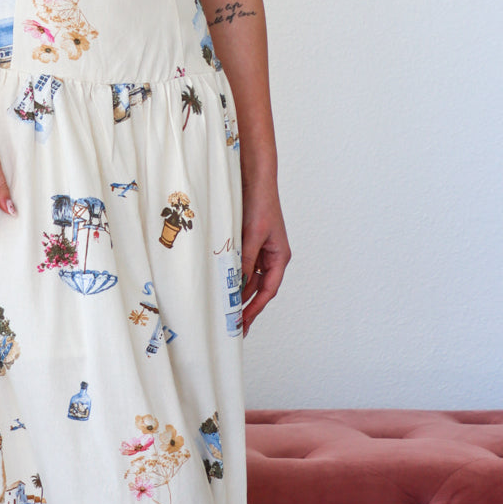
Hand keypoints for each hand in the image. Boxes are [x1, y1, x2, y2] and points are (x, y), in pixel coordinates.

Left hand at [239, 181, 290, 335]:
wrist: (255, 180)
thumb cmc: (261, 204)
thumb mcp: (252, 236)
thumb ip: (246, 260)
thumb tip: (238, 284)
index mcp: (279, 257)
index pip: (268, 290)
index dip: (255, 308)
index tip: (243, 323)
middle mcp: (272, 256)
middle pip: (259, 287)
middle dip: (247, 304)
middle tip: (233, 323)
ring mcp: (261, 250)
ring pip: (249, 277)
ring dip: (238, 290)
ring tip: (225, 308)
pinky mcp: (250, 242)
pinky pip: (242, 265)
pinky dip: (234, 274)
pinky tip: (223, 283)